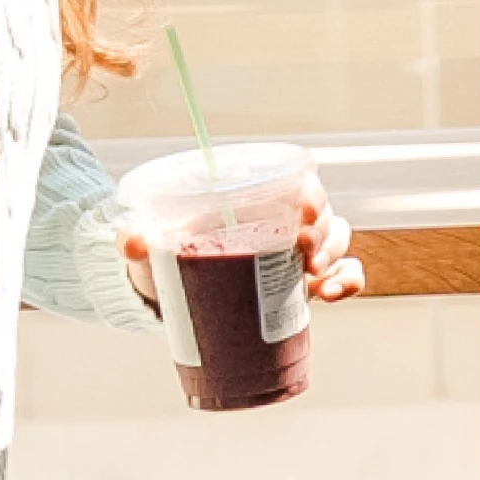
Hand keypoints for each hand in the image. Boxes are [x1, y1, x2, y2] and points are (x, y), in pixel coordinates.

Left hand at [121, 171, 366, 308]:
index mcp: (252, 199)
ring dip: (336, 257)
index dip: (310, 193)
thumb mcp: (151, 247)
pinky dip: (346, 280)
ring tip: (316, 280)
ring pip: (336, 239)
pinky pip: (340, 273)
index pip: (295, 182)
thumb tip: (133, 239)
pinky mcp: (301, 282)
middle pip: (322, 212)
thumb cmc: (165, 258)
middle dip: (324, 232)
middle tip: (306, 255)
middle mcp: (281, 220)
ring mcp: (294, 252)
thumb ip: (138, 238)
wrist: (170, 297)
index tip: (306, 212)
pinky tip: (331, 294)